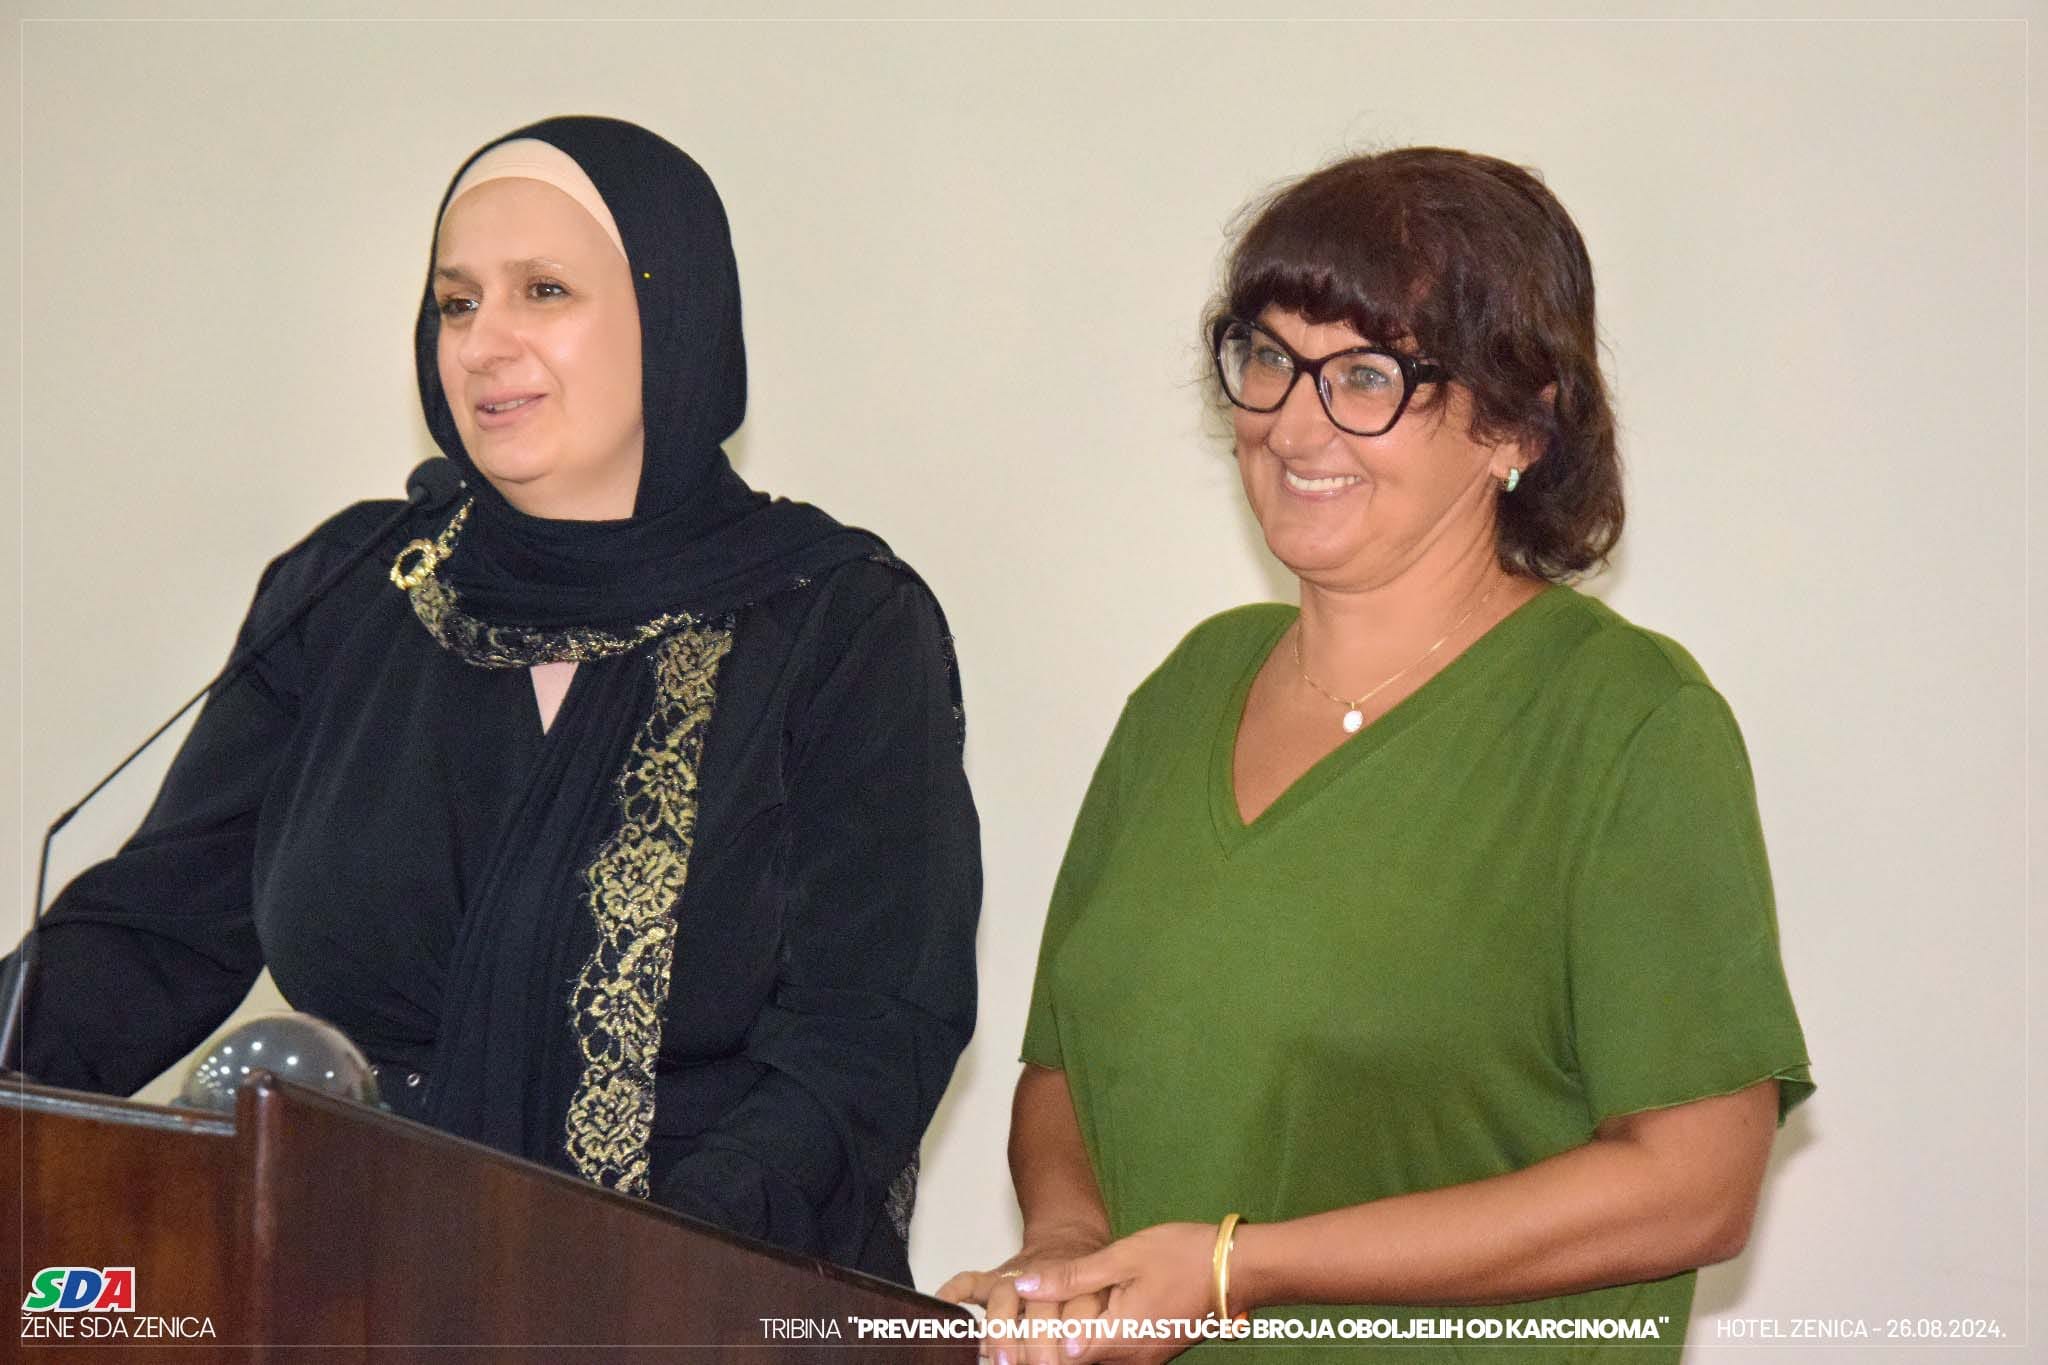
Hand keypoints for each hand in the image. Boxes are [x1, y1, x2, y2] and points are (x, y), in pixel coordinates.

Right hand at [937, 1223, 1110, 1364]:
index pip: (1079, 1310)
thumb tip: (1077, 1354)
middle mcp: (1046, 1281)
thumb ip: (1093, 1326)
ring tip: (1003, 1361)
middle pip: (1040, 1309)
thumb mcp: (1104, 1296)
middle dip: (1039, 1342)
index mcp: (1082, 1285)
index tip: (1072, 1352)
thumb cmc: (1088, 1280)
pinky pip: (969, 1282)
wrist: (1070, 1239)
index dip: (1074, 1334)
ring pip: (1005, 1299)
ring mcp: (1016, 1279)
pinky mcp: (995, 1279)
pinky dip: (953, 1293)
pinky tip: (942, 1307)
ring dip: (1003, 1330)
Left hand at [1010, 1221, 1219, 1364]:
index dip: (1030, 1344)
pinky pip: (1111, 1353)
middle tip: (1014, 1324)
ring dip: (1065, 1342)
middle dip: (1044, 1344)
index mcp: (1120, 1337)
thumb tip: (1025, 1286)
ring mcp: (1143, 1359)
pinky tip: (1078, 1314)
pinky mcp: (1150, 1353)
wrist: (1237, 1269)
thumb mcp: (1123, 1255)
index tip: (1006, 1330)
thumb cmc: (1185, 1256)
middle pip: (1072, 1362)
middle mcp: (1130, 1359)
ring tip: (1040, 1316)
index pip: (1060, 1357)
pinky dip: (1089, 1339)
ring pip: (1090, 1360)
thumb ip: (1073, 1276)